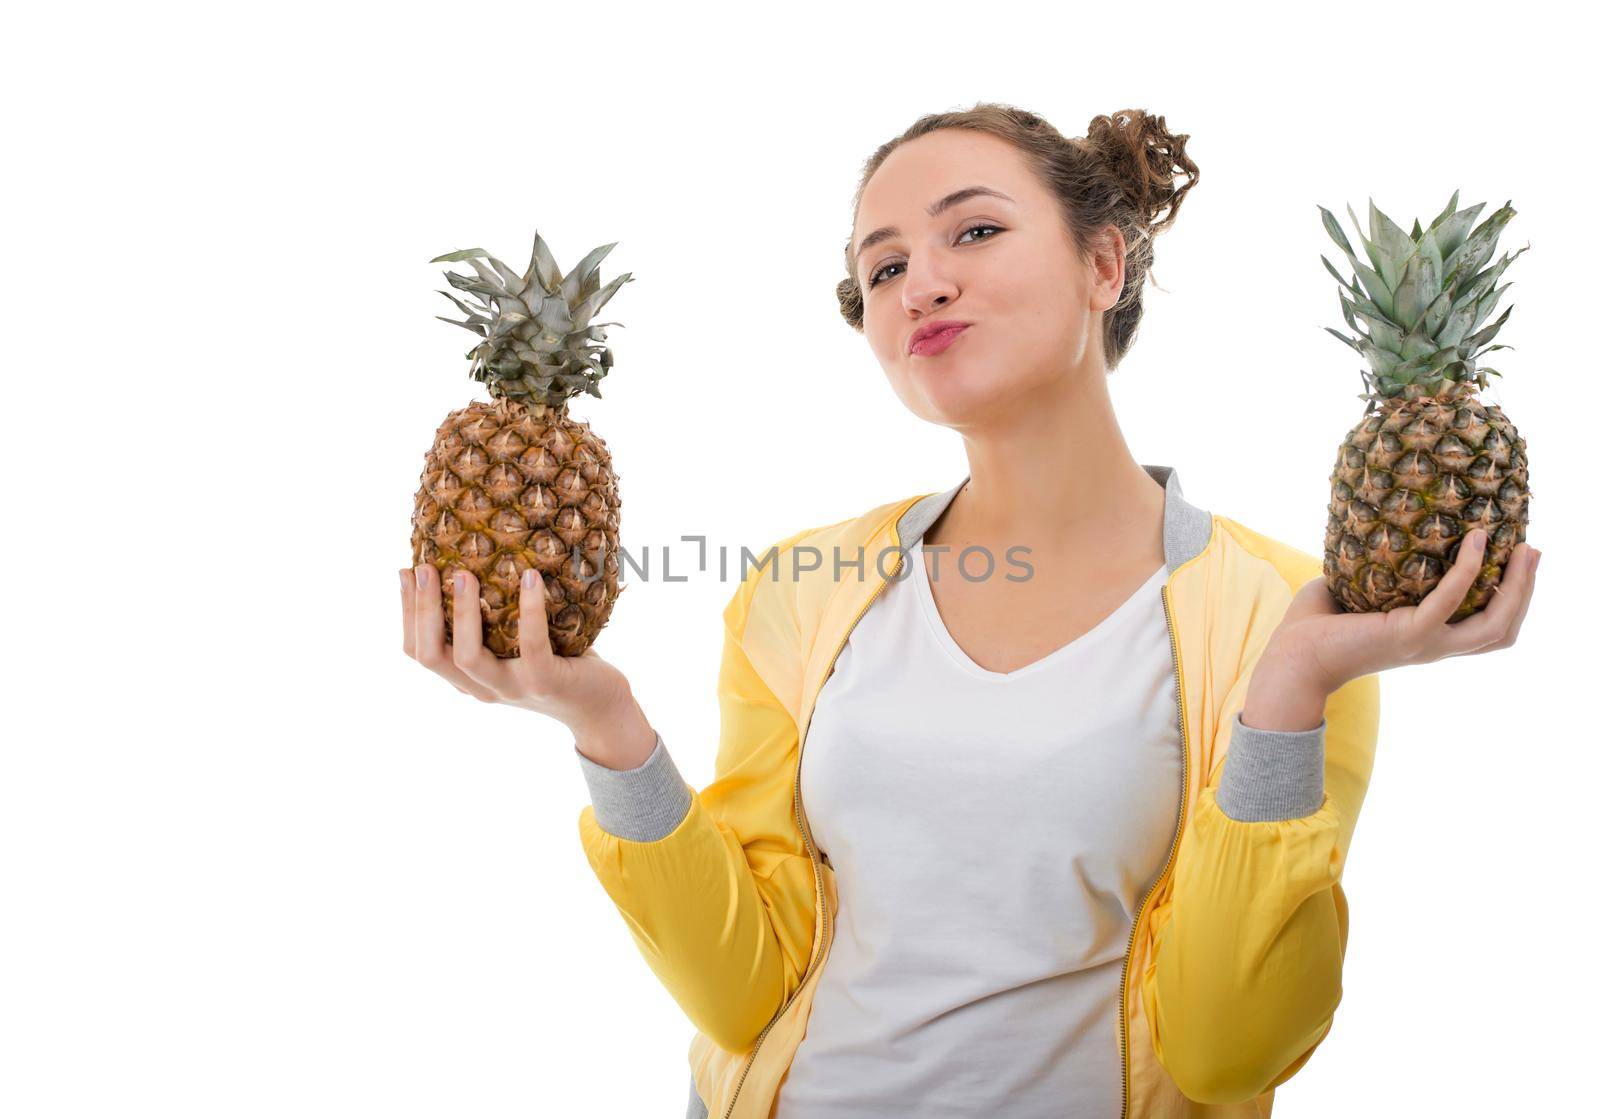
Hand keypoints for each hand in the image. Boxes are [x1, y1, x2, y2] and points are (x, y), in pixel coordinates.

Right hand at [400, 563, 644, 742]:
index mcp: (467, 679)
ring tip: (463, 574)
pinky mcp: (545, 682)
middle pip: (432, 655)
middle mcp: (482, 689)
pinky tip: (530, 577)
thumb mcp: (513, 646)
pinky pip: (531, 646)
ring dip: (462, 612)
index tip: (405, 572)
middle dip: (422, 610)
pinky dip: (528, 610)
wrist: (599, 707)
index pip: (419, 651)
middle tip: (425, 568)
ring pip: (468, 656)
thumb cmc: (556, 664)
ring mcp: (511, 688)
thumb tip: (472, 563)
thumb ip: (490, 623)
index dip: (407, 613)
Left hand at [1264, 531, 1540, 694]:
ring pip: (1494, 624)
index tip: (1520, 563)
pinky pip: (1450, 600)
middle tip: (1533, 550)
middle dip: (1526, 591)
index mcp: (1426, 639)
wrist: (1290, 656)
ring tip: (1522, 546)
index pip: (1486, 630)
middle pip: (1502, 629)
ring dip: (1516, 586)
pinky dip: (1468, 570)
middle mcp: (1433, 646)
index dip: (1510, 602)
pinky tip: (1476, 540)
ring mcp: (1424, 643)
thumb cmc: (1312, 627)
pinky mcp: (1407, 634)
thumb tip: (1374, 530)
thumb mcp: (1353, 590)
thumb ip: (1372, 566)